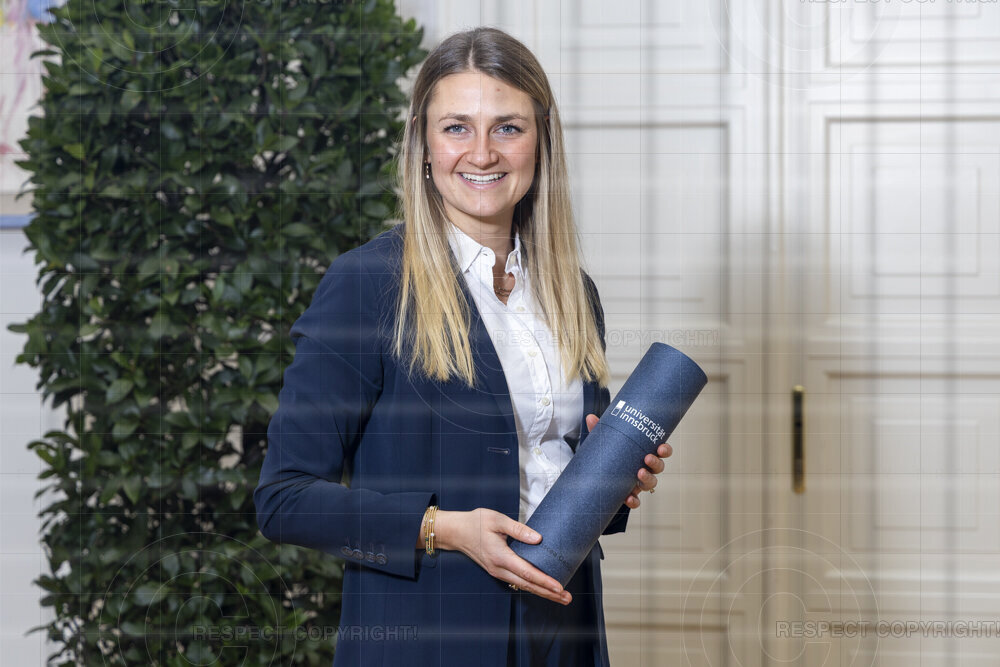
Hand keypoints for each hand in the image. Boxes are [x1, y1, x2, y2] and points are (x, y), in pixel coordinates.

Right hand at [434, 508, 571, 605]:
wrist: (455, 532)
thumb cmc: (475, 523)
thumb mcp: (496, 519)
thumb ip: (518, 529)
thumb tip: (538, 539)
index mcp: (500, 556)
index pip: (527, 572)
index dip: (544, 581)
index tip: (559, 587)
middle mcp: (499, 569)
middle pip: (527, 585)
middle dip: (548, 593)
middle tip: (567, 598)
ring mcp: (497, 572)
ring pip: (523, 586)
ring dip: (542, 592)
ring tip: (560, 597)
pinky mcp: (497, 571)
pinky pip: (517, 582)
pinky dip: (532, 587)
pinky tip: (542, 588)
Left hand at [585, 413, 671, 508]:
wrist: (598, 474)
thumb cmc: (610, 454)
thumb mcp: (606, 441)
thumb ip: (600, 429)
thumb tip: (591, 417)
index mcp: (644, 453)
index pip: (661, 451)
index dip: (665, 450)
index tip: (661, 447)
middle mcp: (645, 468)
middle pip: (659, 467)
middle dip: (656, 463)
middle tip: (647, 458)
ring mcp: (639, 482)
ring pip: (651, 483)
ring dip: (648, 479)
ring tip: (639, 473)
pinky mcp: (630, 495)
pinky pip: (636, 501)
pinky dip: (634, 501)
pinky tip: (629, 498)